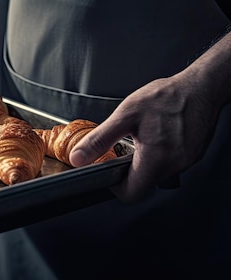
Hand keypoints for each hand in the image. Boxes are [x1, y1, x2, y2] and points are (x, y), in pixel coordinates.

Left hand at [69, 73, 219, 202]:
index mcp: (155, 159)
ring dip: (143, 163)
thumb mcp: (125, 114)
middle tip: (122, 150)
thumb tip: (78, 157)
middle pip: (143, 184)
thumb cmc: (167, 96)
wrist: (201, 86)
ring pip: (156, 175)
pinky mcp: (192, 156)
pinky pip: (169, 165)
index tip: (108, 173)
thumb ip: (100, 139)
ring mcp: (186, 162)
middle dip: (128, 171)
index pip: (131, 193)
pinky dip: (158, 156)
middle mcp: (174, 166)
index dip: (115, 187)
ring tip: (140, 139)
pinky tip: (156, 137)